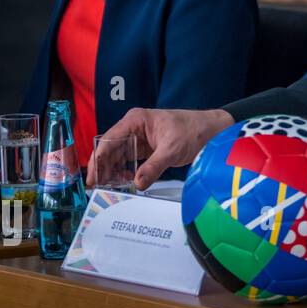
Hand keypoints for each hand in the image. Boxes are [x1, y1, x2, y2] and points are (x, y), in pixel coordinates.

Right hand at [91, 108, 232, 190]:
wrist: (214, 130)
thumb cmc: (195, 130)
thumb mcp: (173, 149)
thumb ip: (154, 167)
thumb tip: (137, 184)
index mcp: (135, 120)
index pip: (108, 140)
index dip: (98, 160)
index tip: (92, 177)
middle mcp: (134, 127)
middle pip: (110, 149)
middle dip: (103, 168)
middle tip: (98, 187)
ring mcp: (140, 137)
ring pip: (118, 156)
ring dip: (113, 171)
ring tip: (110, 188)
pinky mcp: (148, 148)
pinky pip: (130, 160)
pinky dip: (126, 171)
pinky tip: (125, 182)